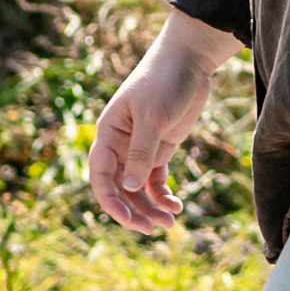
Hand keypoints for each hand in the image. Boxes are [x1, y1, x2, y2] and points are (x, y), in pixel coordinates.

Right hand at [87, 16, 227, 232]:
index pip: (100, 174)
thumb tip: (130, 188)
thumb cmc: (165, 82)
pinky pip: (156, 179)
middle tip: (153, 229)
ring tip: (169, 223)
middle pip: (120, 187)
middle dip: (134, 211)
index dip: (110, 200)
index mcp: (109, 133)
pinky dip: (163, 195)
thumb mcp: (153, 117)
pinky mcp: (161, 148)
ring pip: (138, 188)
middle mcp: (121, 144)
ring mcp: (140, 147)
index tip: (127, 220)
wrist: (189, 61)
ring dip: (150, 207)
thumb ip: (141, 152)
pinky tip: (176, 207)